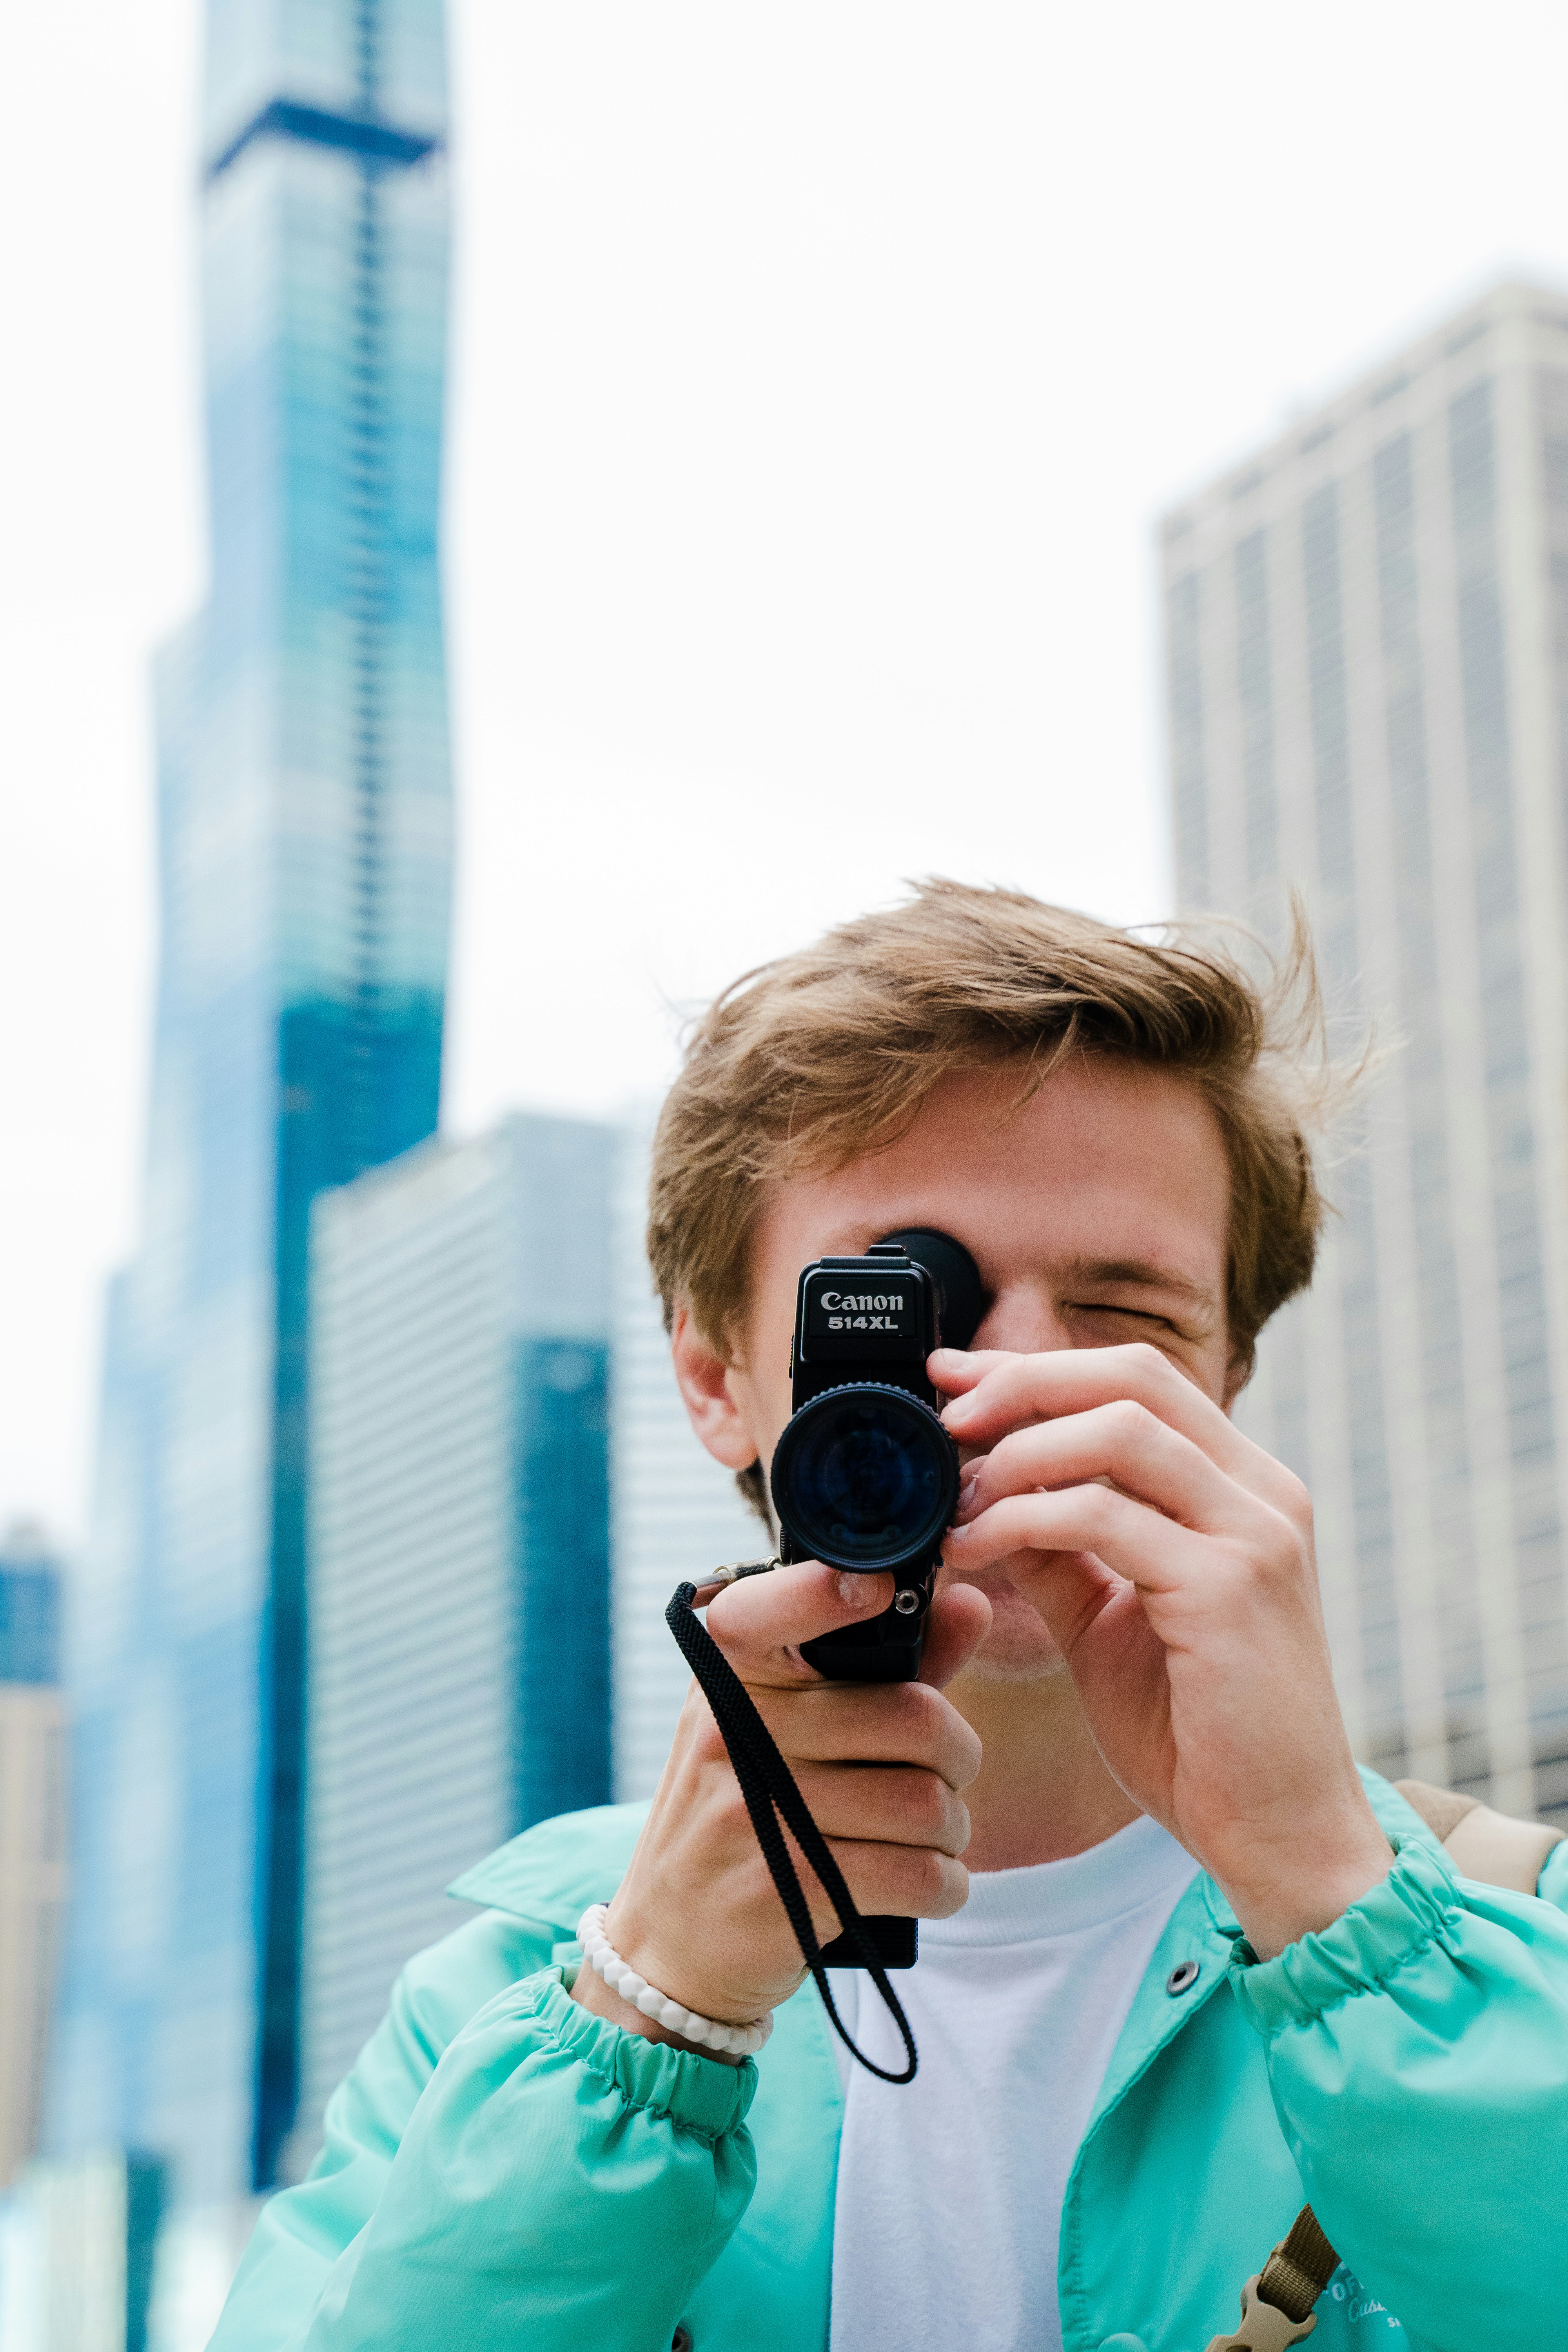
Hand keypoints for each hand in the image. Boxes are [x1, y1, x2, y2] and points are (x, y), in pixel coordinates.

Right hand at [572, 1562, 988, 2056]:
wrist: (670, 1944)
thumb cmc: (745, 1815)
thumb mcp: (784, 1727)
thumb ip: (884, 1666)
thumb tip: (972, 1603)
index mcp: (729, 1677)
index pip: (766, 1611)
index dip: (826, 1589)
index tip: (877, 1587)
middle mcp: (734, 1733)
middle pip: (914, 1718)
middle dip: (958, 1758)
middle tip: (946, 1778)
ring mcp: (755, 1812)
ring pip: (927, 1803)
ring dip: (954, 1831)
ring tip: (932, 1837)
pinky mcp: (789, 1889)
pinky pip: (918, 1875)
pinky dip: (946, 1885)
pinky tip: (929, 1883)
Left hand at [935, 1342, 1392, 1958]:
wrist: (1280, 1836)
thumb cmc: (1202, 1736)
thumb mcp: (1111, 1619)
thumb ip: (1059, 1550)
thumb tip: (982, 1492)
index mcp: (1244, 1488)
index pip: (1139, 1379)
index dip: (1040, 1369)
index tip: (957, 1380)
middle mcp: (1263, 1492)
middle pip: (1131, 1377)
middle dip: (1022, 1383)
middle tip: (944, 1418)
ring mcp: (1255, 1533)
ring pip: (1117, 1430)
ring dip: (1017, 1452)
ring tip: (954, 1498)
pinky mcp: (1230, 1587)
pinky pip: (1104, 1516)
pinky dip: (1022, 1518)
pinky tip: (974, 1548)